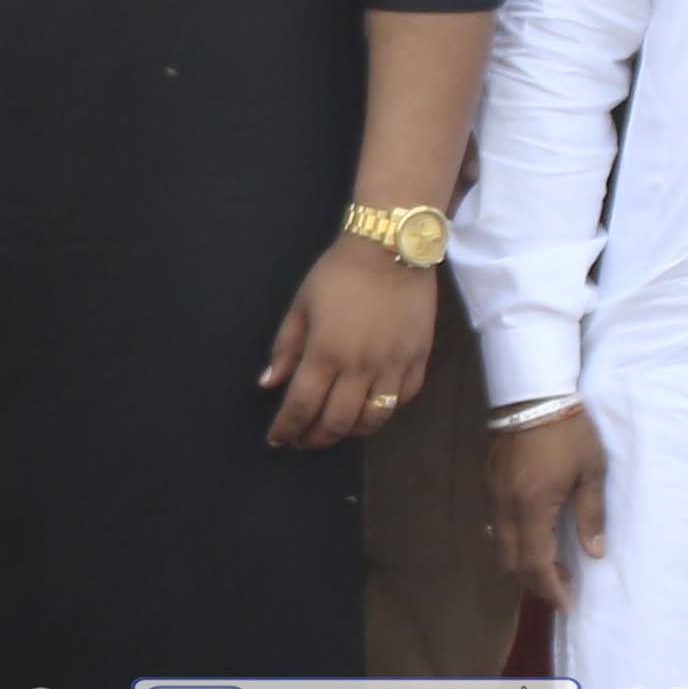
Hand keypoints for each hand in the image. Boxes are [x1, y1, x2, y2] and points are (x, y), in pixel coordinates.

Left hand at [260, 231, 435, 449]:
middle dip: (314, 438)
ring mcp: (393, 365)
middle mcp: (361, 367)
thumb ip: (285, 349)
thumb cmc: (339, 273)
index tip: (277, 439)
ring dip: (349, 432)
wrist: (392, 247)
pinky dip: (385, 411)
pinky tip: (370, 407)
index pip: (302, 406)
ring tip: (334, 429)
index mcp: (326, 353)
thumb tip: (268, 385)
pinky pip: (402, 400)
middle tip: (302, 441)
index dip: (286, 428)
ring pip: (373, 420)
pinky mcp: (418, 359)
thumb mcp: (301, 306)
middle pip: (336, 422)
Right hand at [489, 408, 609, 611]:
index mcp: (533, 506)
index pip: (537, 563)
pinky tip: (531, 534)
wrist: (534, 393)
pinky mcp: (489, 482)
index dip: (551, 588)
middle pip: (512, 561)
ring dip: (522, 561)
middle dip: (535, 581)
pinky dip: (512, 540)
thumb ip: (591, 515)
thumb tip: (594, 553)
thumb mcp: (591, 472)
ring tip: (549, 563)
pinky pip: (495, 524)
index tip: (566, 604)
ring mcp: (493, 494)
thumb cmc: (570, 432)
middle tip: (561, 585)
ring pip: (500, 544)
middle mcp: (506, 507)